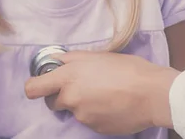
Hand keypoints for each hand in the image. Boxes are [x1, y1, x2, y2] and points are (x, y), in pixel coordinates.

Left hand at [24, 50, 179, 134]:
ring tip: (104, 92)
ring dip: (82, 102)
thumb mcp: (97, 55)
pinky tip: (111, 103)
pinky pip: (88, 119)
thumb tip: (57, 61)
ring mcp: (82, 117)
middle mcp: (71, 98)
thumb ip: (72, 59)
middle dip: (63, 94)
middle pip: (53, 102)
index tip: (41, 84)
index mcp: (69, 77)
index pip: (34, 88)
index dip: (34, 86)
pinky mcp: (94, 129)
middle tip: (83, 85)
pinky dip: (95, 112)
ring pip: (74, 110)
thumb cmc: (126, 68)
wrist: (151, 93)